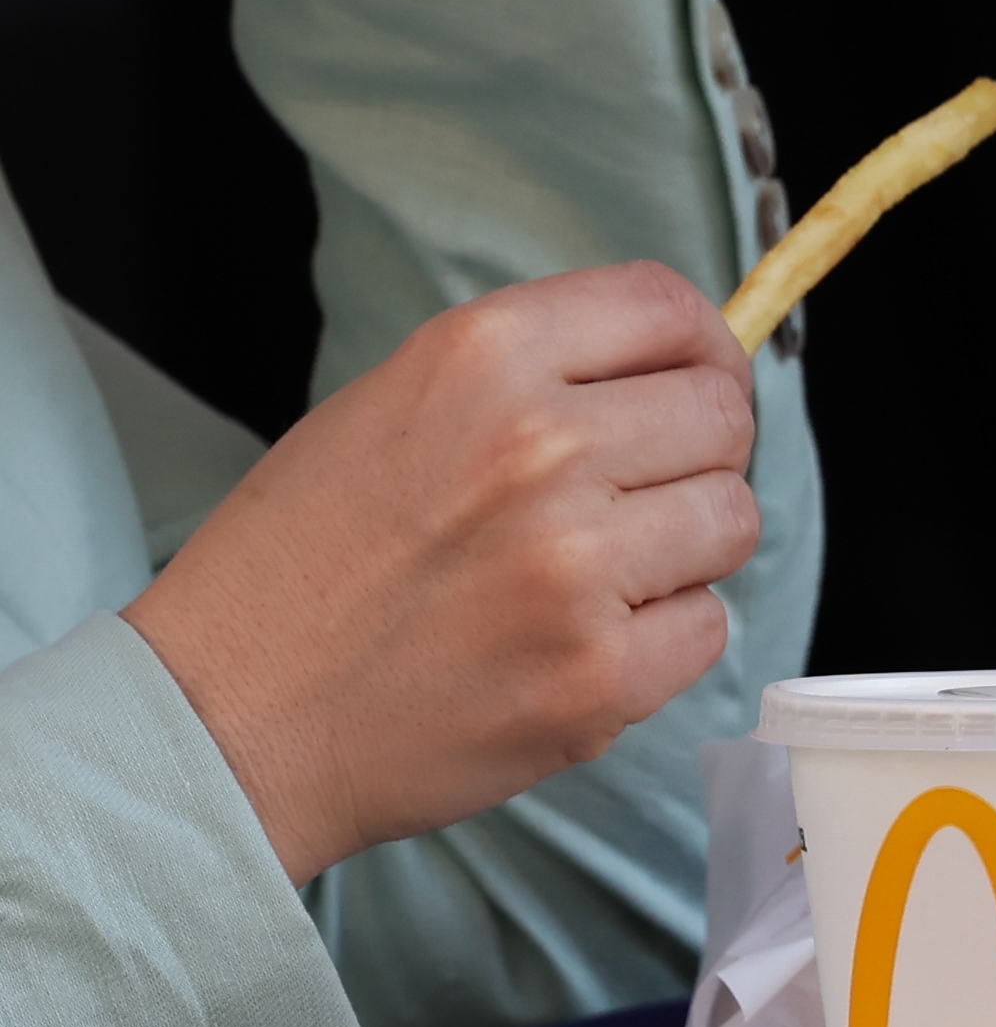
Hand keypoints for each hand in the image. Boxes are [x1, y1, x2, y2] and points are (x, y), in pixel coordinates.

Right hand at [123, 262, 759, 882]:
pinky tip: (583, 642)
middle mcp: (541, 447)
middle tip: (640, 497)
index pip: (668, 309)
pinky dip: (665, 639)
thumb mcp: (399, 405)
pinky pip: (709, 627)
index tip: (696, 384)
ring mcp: (579, 567)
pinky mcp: (601, 676)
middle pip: (723, 416)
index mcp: (484, 358)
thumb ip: (539, 375)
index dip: (704, 350)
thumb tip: (677, 372)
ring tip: (603, 574)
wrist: (231, 717)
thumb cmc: (307, 562)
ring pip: (733, 521)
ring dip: (688, 549)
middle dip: (700, 454)